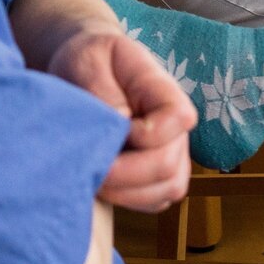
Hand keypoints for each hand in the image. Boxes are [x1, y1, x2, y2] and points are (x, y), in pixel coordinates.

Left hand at [45, 30, 196, 212]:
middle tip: (86, 166)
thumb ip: (102, 92)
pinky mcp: (158, 176)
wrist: (87, 72)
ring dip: (125, 193)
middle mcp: (176, 126)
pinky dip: (128, 201)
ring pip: (167, 189)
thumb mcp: (88, 62)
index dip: (141, 135)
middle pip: (169, 166)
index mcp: (164, 90)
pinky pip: (156, 201)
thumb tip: (119, 126)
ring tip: (92, 176)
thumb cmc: (88, 62)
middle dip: (123, 175)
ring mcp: (173, 152)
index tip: (107, 130)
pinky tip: (102, 184)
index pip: (176, 119)